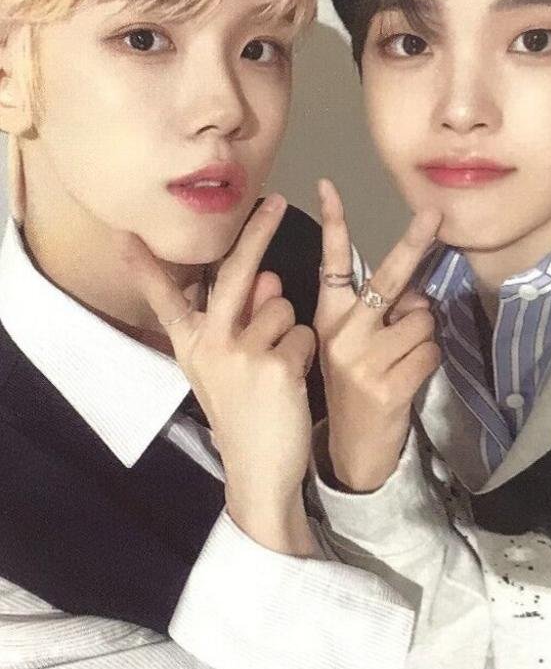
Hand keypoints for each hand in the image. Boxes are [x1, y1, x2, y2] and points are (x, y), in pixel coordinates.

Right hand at [122, 194, 316, 554]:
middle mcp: (208, 343)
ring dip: (289, 330)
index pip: (165, 297)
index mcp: (190, 344)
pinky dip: (304, 354)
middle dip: (258, 231)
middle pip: (235, 273)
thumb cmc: (243, 412)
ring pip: (282, 306)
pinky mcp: (275, 365)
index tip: (126, 235)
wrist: (258, 469)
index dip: (147, 266)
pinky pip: (303, 334)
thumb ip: (242, 319)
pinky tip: (291, 384)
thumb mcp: (228, 366)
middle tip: (275, 200)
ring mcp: (240, 353)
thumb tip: (267, 277)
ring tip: (277, 369)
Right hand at [314, 180, 440, 491]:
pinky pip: (431, 350)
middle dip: (414, 243)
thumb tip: (415, 297)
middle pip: (388, 279)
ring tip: (403, 358)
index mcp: (328, 320)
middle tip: (435, 214)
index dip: (334, 224)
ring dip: (425, 335)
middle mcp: (342, 334)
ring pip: (422, 319)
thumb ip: (376, 314)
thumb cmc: (357, 388)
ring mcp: (364, 360)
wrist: (353, 450)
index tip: (329, 186)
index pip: (331, 265)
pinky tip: (409, 378)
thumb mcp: (350, 347)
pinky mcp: (388, 384)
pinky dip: (430, 360)